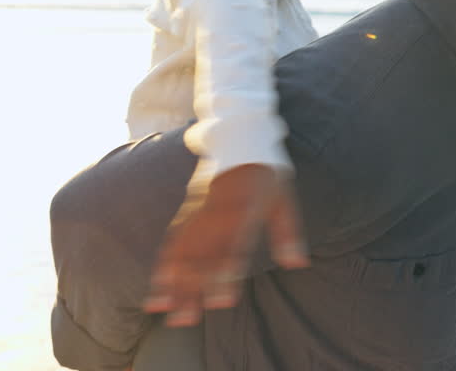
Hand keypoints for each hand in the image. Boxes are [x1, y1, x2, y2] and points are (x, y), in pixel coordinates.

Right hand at [143, 163, 308, 326]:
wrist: (239, 133)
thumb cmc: (267, 170)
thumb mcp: (284, 198)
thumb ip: (288, 232)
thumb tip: (298, 264)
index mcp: (246, 209)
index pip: (234, 247)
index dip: (226, 275)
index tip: (220, 303)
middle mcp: (219, 211)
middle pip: (202, 256)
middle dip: (191, 290)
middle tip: (183, 321)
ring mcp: (200, 209)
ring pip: (183, 249)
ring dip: (172, 281)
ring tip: (161, 309)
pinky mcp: (190, 207)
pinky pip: (175, 236)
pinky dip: (165, 260)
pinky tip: (158, 282)